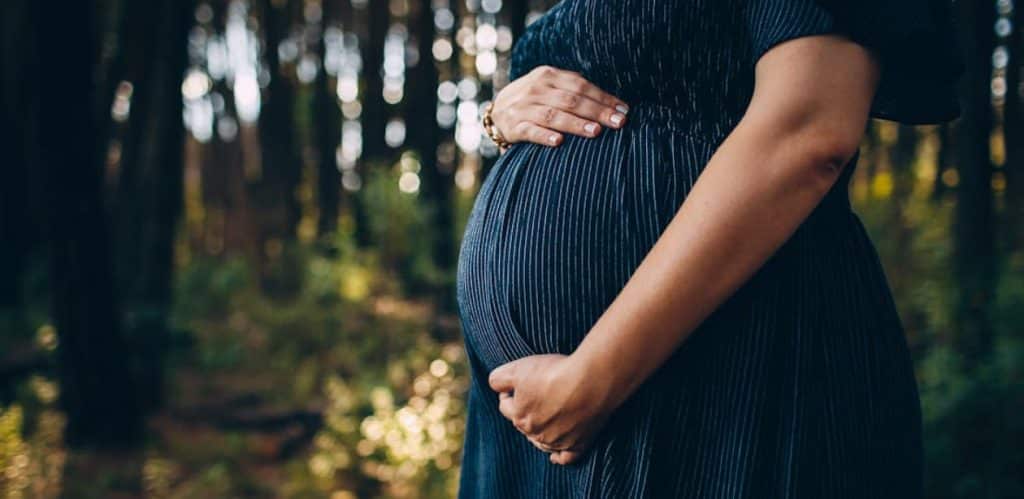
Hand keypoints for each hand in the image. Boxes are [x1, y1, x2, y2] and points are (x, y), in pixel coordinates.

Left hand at [487, 353, 613, 464]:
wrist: (592, 380)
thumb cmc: (555, 373)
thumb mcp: (518, 369)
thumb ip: (498, 379)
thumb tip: (495, 385)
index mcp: (519, 417)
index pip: (505, 406)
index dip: (509, 392)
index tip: (518, 381)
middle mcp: (536, 434)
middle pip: (523, 424)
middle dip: (526, 410)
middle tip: (537, 393)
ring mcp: (558, 441)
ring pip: (541, 441)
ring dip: (540, 431)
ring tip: (545, 417)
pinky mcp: (579, 444)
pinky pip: (566, 457)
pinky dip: (559, 456)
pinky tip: (555, 456)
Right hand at [491, 65, 629, 146]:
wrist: (495, 112)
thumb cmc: (534, 101)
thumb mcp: (550, 87)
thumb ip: (574, 90)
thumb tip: (613, 104)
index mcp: (548, 76)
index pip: (581, 86)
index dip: (604, 98)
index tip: (623, 110)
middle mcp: (536, 89)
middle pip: (571, 100)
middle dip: (597, 111)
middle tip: (618, 123)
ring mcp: (523, 108)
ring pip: (553, 115)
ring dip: (576, 124)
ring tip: (596, 132)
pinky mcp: (513, 127)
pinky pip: (530, 132)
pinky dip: (545, 136)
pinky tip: (559, 142)